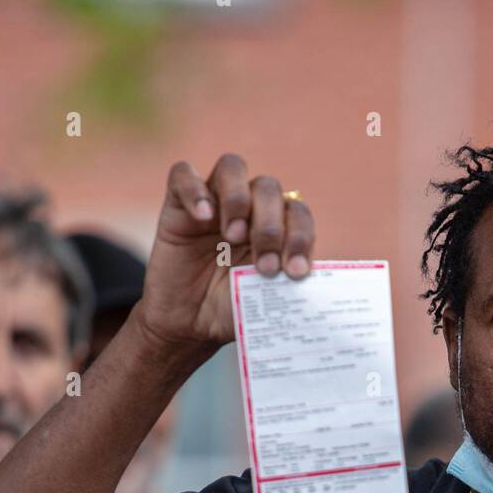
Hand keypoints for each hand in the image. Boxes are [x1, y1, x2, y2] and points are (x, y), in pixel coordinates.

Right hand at [136, 155, 314, 355]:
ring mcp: (213, 202)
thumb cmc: (232, 311)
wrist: (189, 326)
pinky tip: (203, 217)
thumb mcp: (267, 302)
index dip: (300, 235)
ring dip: (238, 198)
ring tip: (233, 236)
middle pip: (267, 187)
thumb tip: (315, 278)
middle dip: (270, 226)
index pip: (296, 211)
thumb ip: (289, 284)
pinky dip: (195, 191)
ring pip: (232, 167)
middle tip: (264, 266)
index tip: (294, 271)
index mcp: (276, 227)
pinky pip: (183, 175)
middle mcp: (248, 208)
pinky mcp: (178, 205)